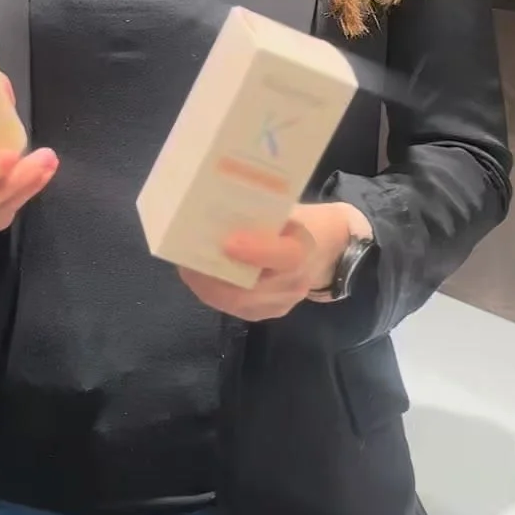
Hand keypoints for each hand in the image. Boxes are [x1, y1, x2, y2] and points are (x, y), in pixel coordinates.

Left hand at [178, 201, 371, 320]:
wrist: (329, 251)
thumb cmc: (303, 222)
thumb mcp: (291, 207)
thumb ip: (260, 210)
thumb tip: (216, 201)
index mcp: (305, 249)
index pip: (284, 257)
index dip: (254, 251)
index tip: (225, 242)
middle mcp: (294, 283)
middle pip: (248, 291)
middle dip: (211, 278)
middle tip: (185, 259)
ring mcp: (282, 303)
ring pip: (237, 304)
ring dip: (207, 287)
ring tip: (186, 266)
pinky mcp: (270, 313)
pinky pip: (237, 309)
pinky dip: (214, 293)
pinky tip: (200, 277)